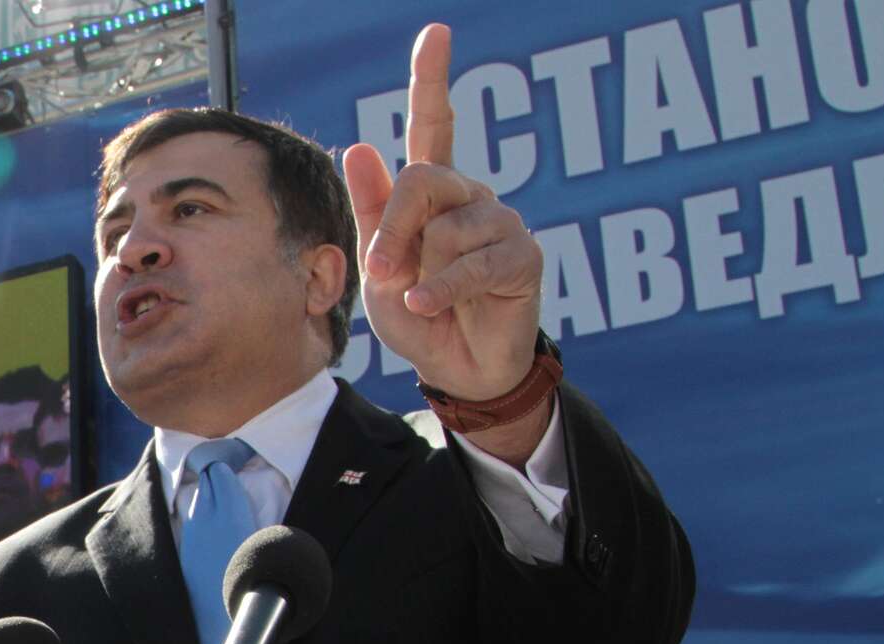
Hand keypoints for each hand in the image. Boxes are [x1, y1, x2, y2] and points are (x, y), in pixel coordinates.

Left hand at [341, 24, 542, 402]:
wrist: (456, 368)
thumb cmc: (419, 315)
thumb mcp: (382, 267)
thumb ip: (373, 212)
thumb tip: (360, 145)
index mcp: (434, 192)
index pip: (435, 124)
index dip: (432, 78)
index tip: (435, 32)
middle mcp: (470, 195)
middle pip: (423, 181)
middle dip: (392, 230)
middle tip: (383, 271)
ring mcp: (500, 221)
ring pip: (447, 227)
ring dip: (420, 270)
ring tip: (424, 298)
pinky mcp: (522, 255)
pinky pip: (473, 262)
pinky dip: (442, 289)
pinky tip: (428, 306)